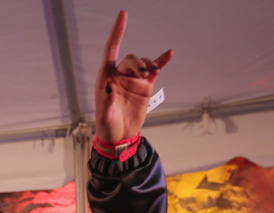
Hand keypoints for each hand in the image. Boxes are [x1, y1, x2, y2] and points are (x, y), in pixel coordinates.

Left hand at [95, 11, 172, 142]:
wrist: (120, 136)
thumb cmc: (107, 125)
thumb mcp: (104, 116)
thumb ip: (106, 102)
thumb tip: (109, 86)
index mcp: (106, 77)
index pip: (111, 49)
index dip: (117, 32)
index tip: (123, 14)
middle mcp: (119, 75)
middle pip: (130, 59)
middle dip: (137, 64)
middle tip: (143, 75)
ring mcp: (133, 80)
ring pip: (142, 63)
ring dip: (148, 65)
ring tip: (151, 73)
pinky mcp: (145, 87)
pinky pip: (155, 70)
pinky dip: (161, 62)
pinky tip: (169, 54)